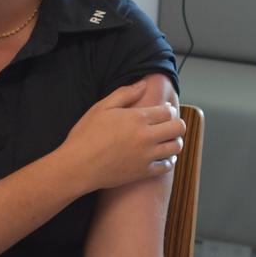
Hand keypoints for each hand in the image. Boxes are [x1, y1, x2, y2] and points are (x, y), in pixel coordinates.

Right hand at [62, 81, 185, 191]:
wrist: (77, 166)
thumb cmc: (86, 135)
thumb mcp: (102, 107)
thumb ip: (125, 93)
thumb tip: (143, 84)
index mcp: (137, 118)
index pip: (168, 111)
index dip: (169, 109)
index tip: (164, 110)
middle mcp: (146, 137)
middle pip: (178, 128)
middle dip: (177, 124)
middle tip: (169, 125)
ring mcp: (146, 156)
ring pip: (176, 147)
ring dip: (175, 141)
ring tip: (166, 140)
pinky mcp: (143, 172)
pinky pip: (167, 166)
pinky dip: (168, 160)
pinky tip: (162, 156)